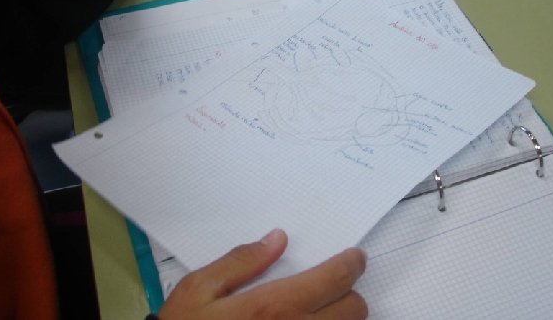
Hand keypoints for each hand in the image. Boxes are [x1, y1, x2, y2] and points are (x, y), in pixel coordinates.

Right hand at [157, 229, 367, 319]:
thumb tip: (275, 240)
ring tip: (323, 310)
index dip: (351, 263)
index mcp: (273, 307)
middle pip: (354, 309)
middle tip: (333, 285)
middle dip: (348, 292)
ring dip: (342, 318)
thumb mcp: (198, 290)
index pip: (335, 279)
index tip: (354, 258)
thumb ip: (240, 261)